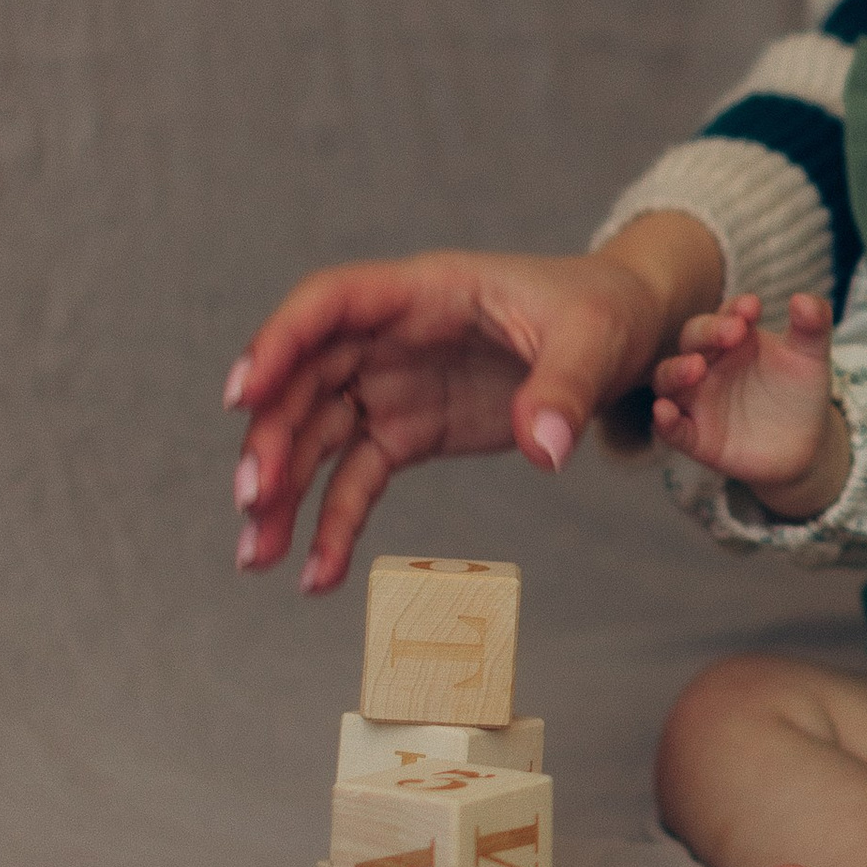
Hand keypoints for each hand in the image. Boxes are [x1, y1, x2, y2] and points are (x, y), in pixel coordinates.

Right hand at [225, 210, 721, 593]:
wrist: (622, 336)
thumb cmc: (601, 311)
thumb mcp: (594, 337)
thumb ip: (563, 386)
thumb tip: (545, 448)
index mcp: (425, 290)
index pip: (331, 303)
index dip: (280, 341)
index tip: (244, 392)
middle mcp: (391, 337)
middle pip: (306, 380)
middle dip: (272, 437)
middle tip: (252, 499)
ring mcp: (393, 386)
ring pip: (316, 435)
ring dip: (283, 493)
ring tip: (257, 557)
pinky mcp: (409, 433)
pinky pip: (357, 479)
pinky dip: (333, 525)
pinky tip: (317, 576)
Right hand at [650, 292, 846, 513]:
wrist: (806, 444)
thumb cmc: (800, 391)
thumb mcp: (811, 357)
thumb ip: (813, 326)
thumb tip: (804, 299)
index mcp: (734, 337)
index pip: (726, 315)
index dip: (735, 310)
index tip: (753, 308)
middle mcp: (709, 364)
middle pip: (692, 340)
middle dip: (708, 333)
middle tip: (732, 331)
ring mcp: (698, 400)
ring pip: (669, 380)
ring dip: (676, 371)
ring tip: (695, 368)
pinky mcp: (697, 438)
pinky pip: (673, 429)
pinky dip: (665, 420)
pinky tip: (664, 412)